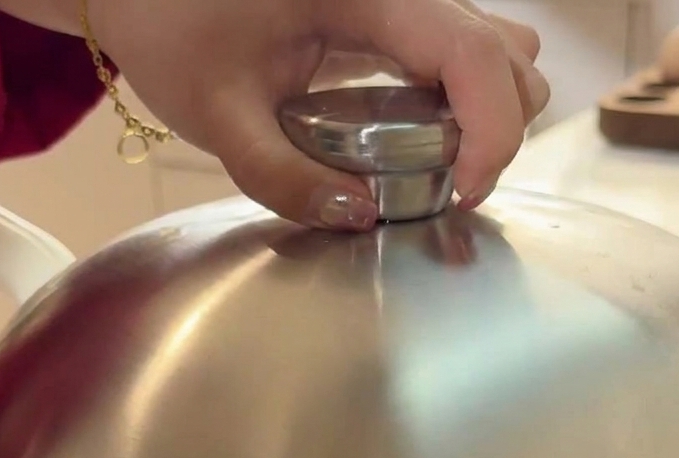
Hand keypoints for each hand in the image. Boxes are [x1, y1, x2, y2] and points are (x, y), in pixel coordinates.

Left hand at [83, 0, 548, 229]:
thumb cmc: (171, 27)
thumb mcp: (216, 113)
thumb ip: (281, 176)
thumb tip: (359, 216)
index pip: (470, 53)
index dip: (490, 130)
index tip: (462, 193)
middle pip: (507, 53)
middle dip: (495, 129)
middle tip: (443, 186)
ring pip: (502, 50)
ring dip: (490, 113)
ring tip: (433, 160)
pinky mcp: (402, 15)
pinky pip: (470, 51)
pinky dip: (470, 99)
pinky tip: (421, 131)